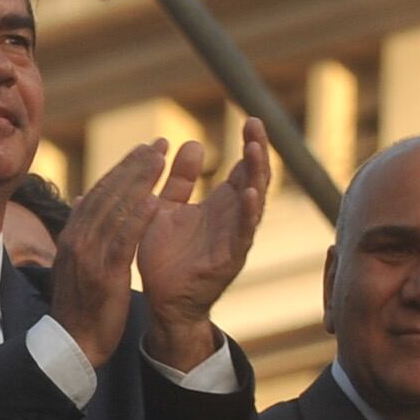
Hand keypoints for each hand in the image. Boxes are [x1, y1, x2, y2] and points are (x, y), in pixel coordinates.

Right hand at [47, 139, 170, 363]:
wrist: (71, 342)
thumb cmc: (80, 304)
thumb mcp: (77, 261)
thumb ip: (83, 229)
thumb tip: (85, 198)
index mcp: (73, 234)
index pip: (100, 192)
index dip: (124, 168)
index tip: (145, 150)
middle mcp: (78, 238)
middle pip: (108, 193)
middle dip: (134, 166)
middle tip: (157, 144)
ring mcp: (88, 255)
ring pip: (115, 211)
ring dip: (138, 182)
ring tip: (159, 159)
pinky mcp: (103, 274)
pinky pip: (122, 242)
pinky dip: (137, 219)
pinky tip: (153, 201)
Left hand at [133, 122, 271, 365]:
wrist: (161, 300)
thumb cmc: (166, 255)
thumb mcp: (169, 208)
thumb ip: (180, 179)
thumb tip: (191, 142)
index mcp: (220, 205)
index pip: (243, 169)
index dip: (250, 145)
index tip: (250, 119)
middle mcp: (232, 219)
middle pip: (255, 179)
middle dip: (258, 152)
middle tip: (256, 125)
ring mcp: (234, 238)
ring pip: (254, 203)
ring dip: (256, 176)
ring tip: (254, 150)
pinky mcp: (229, 259)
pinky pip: (243, 234)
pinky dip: (247, 213)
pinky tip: (249, 194)